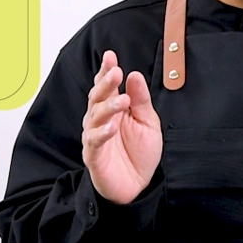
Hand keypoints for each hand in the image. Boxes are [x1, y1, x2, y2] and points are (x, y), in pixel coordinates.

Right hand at [82, 50, 162, 204]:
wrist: (138, 186)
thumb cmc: (140, 153)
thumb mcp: (148, 122)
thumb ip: (141, 100)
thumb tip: (134, 75)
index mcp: (113, 109)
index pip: (106, 86)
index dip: (106, 71)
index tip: (110, 56)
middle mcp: (100, 121)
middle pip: (97, 98)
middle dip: (105, 84)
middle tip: (115, 72)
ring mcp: (95, 138)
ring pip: (95, 118)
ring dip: (108, 107)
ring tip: (122, 100)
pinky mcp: (94, 156)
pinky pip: (95, 142)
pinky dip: (102, 133)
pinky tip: (111, 126)